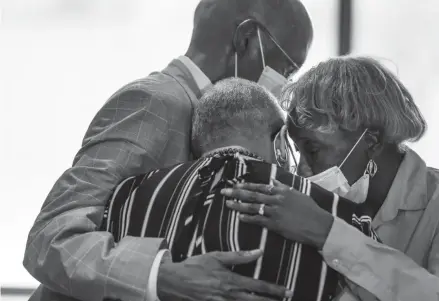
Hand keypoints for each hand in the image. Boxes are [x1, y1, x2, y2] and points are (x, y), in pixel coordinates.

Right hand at [157, 249, 292, 300]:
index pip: (258, 287)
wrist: (174, 282)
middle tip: (288, 299)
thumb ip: (238, 256)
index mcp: (231, 281)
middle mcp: (229, 296)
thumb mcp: (216, 257)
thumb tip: (259, 251)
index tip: (287, 291)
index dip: (274, 290)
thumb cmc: (194, 267)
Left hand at [221, 179, 333, 248]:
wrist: (318, 225)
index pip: (260, 187)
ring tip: (228, 204)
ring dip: (239, 205)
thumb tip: (273, 181)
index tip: (236, 185)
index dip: (246, 186)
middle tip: (224, 191)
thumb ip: (283, 187)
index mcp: (282, 191)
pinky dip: (248, 218)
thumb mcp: (297, 194)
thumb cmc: (310, 210)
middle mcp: (276, 200)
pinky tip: (240, 217)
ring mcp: (275, 212)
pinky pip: (258, 220)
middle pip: (253, 195)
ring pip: (253, 207)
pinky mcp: (275, 224)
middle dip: (237, 193)